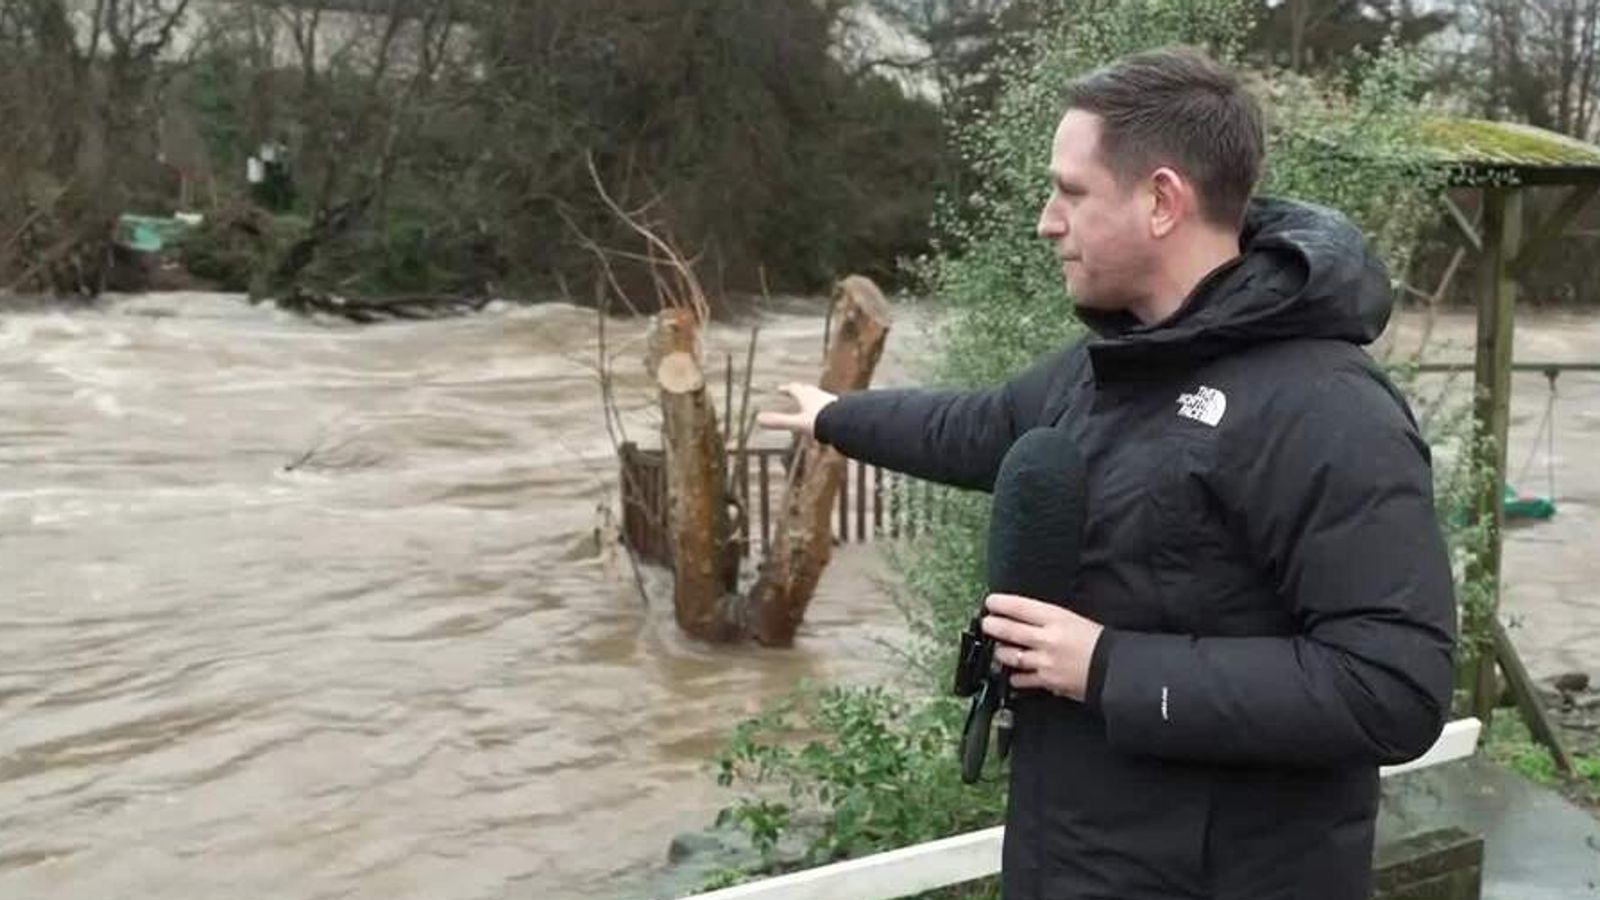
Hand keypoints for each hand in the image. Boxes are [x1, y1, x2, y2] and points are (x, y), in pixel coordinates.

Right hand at [756, 382, 836, 437]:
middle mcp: (819, 395)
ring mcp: (832, 400)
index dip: (786, 389)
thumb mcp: (797, 423)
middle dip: (800, 391)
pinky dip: (826, 408)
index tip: (780, 389)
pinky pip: (832, 405)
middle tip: (795, 392)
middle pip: (807, 390)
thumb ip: (779, 421)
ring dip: (814, 399)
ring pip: (820, 397)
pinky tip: (829, 415)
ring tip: (812, 404)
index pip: (794, 389)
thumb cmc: (822, 421)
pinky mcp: (843, 408)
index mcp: (807, 396)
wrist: (848, 421)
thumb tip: (758, 419)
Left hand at [981, 593, 1103, 700]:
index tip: (990, 602)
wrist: (1115, 668)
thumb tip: (1023, 617)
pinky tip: (1012, 674)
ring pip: (1011, 656)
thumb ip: (1048, 619)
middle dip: (993, 626)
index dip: (1001, 604)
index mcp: (1056, 618)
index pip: (1021, 607)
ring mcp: (1045, 661)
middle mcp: (1048, 638)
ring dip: (1001, 652)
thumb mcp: (1073, 620)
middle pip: (1010, 630)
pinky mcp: (1047, 680)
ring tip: (998, 649)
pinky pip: (1022, 679)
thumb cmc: (1098, 642)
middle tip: (986, 624)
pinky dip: (1014, 677)